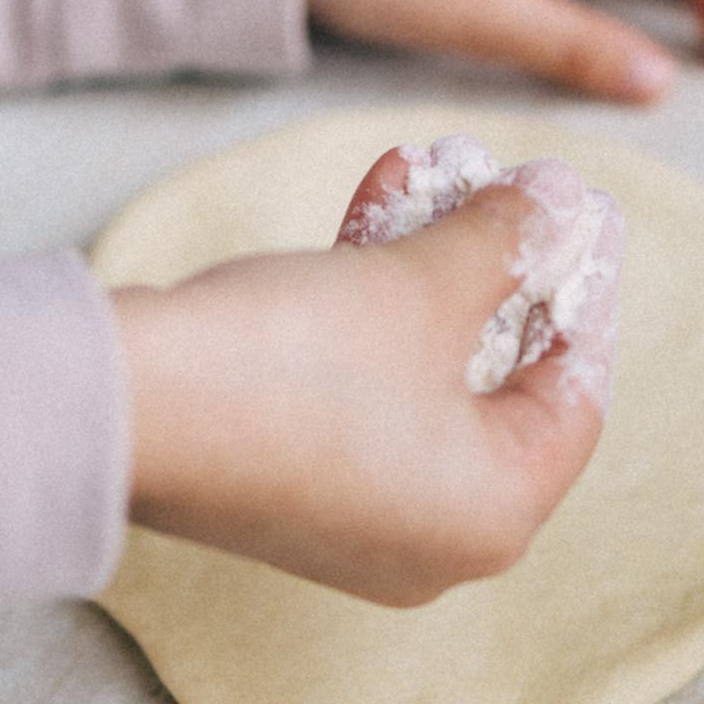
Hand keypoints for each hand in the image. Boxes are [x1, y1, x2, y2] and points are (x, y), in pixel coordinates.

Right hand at [111, 151, 615, 605]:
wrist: (121, 406)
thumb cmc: (293, 363)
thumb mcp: (424, 286)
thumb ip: (506, 240)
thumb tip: (557, 202)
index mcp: (494, 518)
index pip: (575, 399)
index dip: (582, 289)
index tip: (580, 214)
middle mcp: (433, 539)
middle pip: (496, 380)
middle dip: (494, 264)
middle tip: (507, 184)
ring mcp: (355, 517)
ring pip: (421, 371)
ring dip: (425, 265)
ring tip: (430, 164)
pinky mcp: (288, 481)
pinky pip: (360, 383)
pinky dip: (370, 303)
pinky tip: (373, 201)